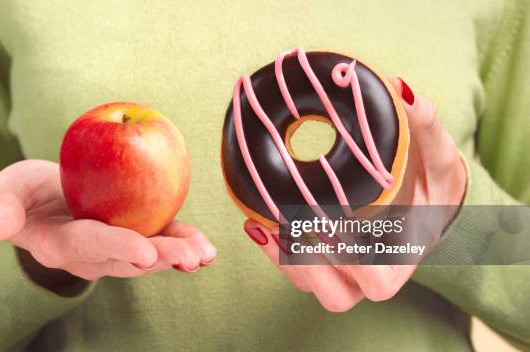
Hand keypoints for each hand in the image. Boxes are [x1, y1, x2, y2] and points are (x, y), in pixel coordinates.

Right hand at [0, 160, 215, 288]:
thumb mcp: (4, 192)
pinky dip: (182, 242)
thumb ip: (1, 206)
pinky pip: (160, 239)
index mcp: (60, 244)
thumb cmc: (23, 195)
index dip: (117, 247)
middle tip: (189, 258)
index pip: (91, 245)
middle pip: (128, 257)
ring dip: (178, 256)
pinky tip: (206, 248)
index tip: (144, 252)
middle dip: (161, 258)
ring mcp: (116, 249)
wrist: (45, 201)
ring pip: (149, 255)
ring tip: (204, 255)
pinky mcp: (135, 234)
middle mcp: (92, 255)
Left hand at [243, 77, 465, 311]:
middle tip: (284, 223)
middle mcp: (372, 273)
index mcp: (402, 256)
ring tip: (261, 222)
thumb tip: (398, 87)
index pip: (378, 281)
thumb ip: (424, 123)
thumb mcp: (438, 151)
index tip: (332, 228)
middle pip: (336, 292)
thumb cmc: (433, 176)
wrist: (424, 194)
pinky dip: (273, 248)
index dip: (353, 265)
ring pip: (309, 284)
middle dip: (307, 262)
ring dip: (284, 257)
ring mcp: (344, 273)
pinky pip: (293, 267)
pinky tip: (254, 220)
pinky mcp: (322, 262)